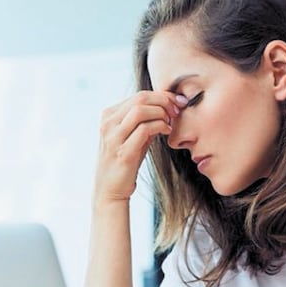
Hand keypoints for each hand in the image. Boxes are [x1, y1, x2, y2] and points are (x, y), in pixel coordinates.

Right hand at [94, 91, 186, 205]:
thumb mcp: (133, 137)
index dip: (162, 96)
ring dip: (161, 113)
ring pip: (141, 110)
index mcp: (109, 116)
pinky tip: (167, 132)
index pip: (139, 95)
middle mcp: (108, 123)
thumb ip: (144, 122)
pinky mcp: (123, 152)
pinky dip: (160, 126)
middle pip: (141, 98)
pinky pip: (144, 129)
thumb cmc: (124, 163)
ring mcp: (113, 137)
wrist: (110, 191)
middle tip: (177, 111)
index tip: (178, 103)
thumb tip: (167, 107)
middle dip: (164, 101)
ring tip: (171, 122)